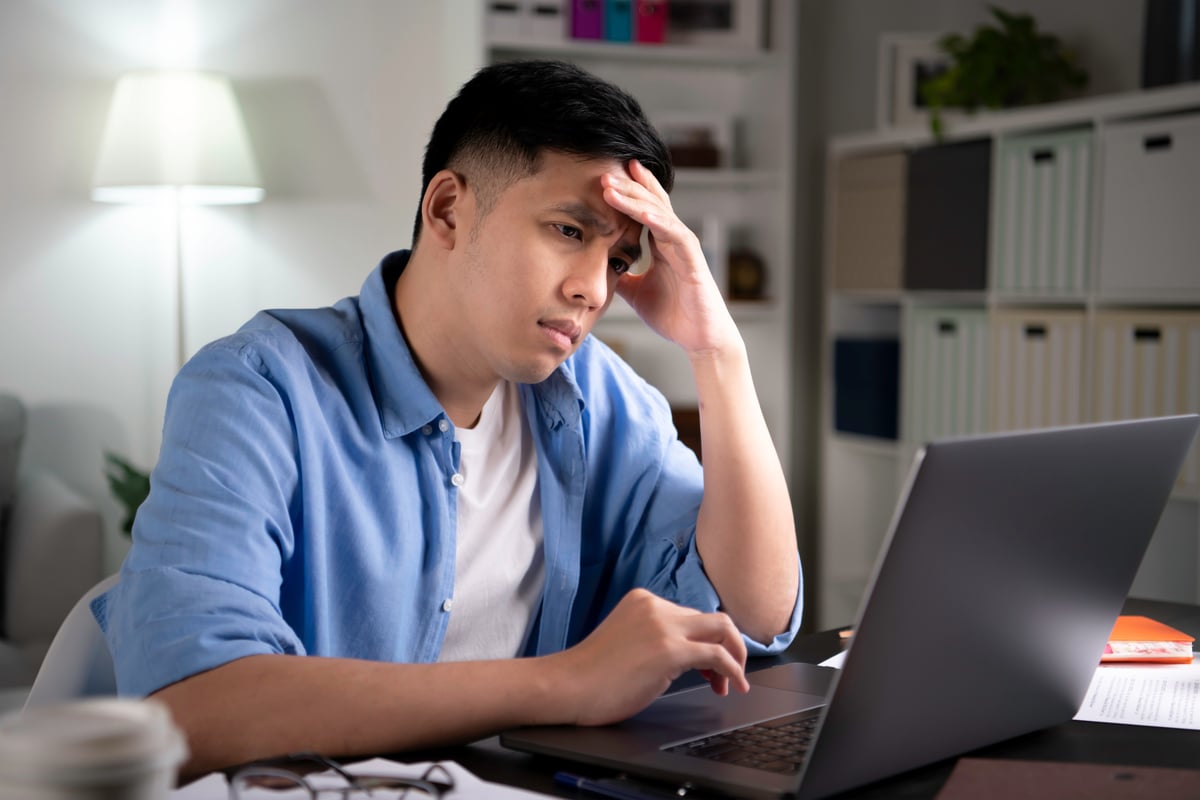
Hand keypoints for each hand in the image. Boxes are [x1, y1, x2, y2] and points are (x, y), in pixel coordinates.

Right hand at [545, 588, 748, 726]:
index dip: (706, 642)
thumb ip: (656, 637)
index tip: (708, 668)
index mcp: (643, 601)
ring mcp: (663, 626)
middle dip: (727, 647)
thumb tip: (689, 655)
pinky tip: (733, 685)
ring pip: (722, 629)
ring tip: (731, 682)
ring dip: (735, 655)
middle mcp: (656, 606)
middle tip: (725, 676)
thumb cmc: (592, 675)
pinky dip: (733, 669)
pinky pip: (717, 655)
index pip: (691, 615)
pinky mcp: (669, 650)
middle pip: (712, 618)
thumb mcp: (628, 640)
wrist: (567, 687)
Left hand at [600, 161, 739, 357]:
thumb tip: (599, 270)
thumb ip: (622, 277)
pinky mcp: (693, 261)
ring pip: (659, 214)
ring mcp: (685, 248)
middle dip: (628, 187)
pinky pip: (675, 235)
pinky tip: (641, 212)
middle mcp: (674, 241)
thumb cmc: (675, 316)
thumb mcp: (637, 293)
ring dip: (635, 199)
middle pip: (650, 204)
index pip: (644, 210)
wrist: (700, 340)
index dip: (628, 193)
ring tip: (611, 187)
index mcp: (661, 246)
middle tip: (603, 172)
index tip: (605, 178)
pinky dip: (658, 222)